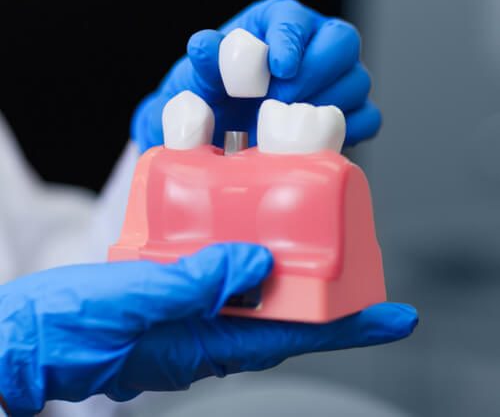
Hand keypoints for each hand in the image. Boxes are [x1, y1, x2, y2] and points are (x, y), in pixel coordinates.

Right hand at [0, 244, 416, 414]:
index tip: (395, 317)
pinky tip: (245, 234)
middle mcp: (208, 332)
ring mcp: (189, 316)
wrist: (20, 336)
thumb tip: (260, 265)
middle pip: (285, 313)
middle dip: (329, 293)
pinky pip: (221, 278)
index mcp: (207, 341)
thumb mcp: (135, 301)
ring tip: (313, 240)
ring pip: (255, 293)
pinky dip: (244, 258)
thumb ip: (197, 283)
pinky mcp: (169, 298)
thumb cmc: (67, 330)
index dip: (350, 327)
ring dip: (289, 270)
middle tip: (361, 261)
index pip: (296, 335)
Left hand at [132, 0, 380, 152]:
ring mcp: (338, 78)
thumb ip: (205, 60)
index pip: (296, 20)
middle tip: (282, 100)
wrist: (229, 127)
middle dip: (315, 73)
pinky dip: (348, 130)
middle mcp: (316, 44)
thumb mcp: (202, 78)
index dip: (291, 41)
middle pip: (342, 43)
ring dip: (327, 104)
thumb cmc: (218, 95)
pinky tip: (316, 139)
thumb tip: (204, 45)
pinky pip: (368, 118)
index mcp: (280, 22)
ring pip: (357, 81)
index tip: (278, 69)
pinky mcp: (350, 111)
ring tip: (292, 123)